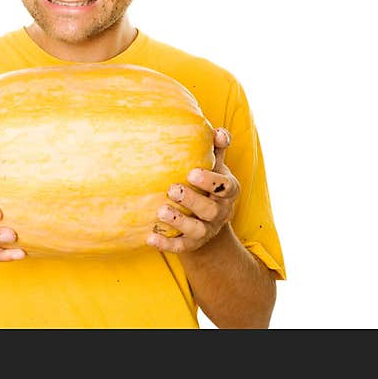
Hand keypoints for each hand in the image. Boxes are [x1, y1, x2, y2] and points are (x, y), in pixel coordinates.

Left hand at [147, 127, 238, 253]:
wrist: (206, 219)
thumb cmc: (208, 184)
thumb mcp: (215, 166)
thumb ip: (217, 149)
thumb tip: (218, 131)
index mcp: (228, 192)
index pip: (227, 187)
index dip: (210, 181)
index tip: (191, 172)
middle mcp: (220, 213)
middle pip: (211, 210)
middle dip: (192, 201)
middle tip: (172, 189)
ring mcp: (206, 230)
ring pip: (197, 230)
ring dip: (179, 221)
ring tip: (161, 211)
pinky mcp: (192, 244)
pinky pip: (180, 247)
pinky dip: (166, 244)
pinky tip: (150, 238)